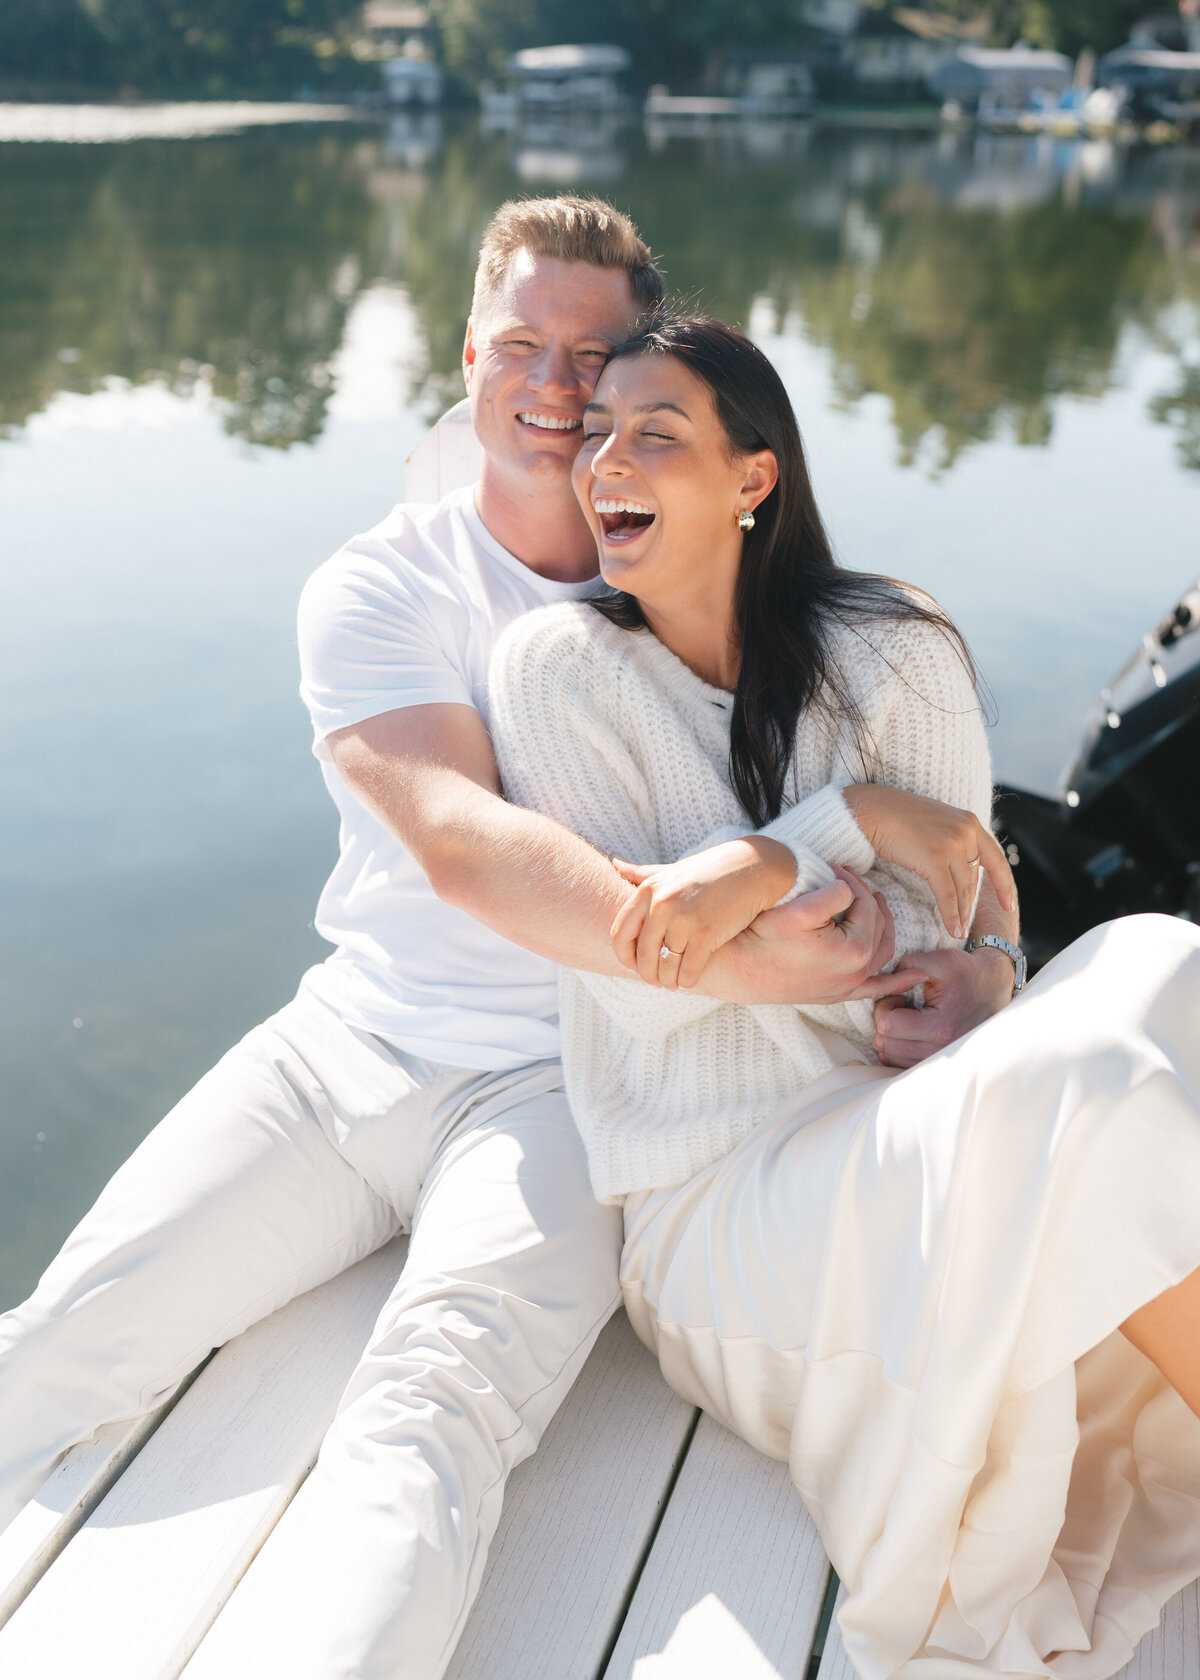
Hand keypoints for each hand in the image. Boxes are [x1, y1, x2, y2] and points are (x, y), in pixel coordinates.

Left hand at [610, 837, 797, 988]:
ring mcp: (684, 919)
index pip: (620, 933)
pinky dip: (687, 980)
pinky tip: (688, 980)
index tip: (633, 965)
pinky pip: (688, 970)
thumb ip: (642, 873)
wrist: (752, 867)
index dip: (624, 956)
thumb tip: (614, 862)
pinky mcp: (706, 934)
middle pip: (643, 955)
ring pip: (665, 967)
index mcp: (648, 890)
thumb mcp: (672, 870)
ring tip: (671, 983)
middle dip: (647, 974)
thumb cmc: (709, 871)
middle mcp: (662, 904)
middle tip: (655, 980)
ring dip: (667, 981)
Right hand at [720, 867, 929, 1005]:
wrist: (736, 969)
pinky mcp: (836, 994)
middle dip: (866, 898)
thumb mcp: (798, 909)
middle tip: (846, 880)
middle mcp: (857, 972)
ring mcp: (848, 986)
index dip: (852, 881)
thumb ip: (833, 894)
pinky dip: (898, 982)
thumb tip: (848, 889)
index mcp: (854, 950)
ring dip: (884, 926)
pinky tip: (917, 975)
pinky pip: (876, 988)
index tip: (834, 868)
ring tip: (877, 903)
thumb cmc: (762, 937)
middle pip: (878, 926)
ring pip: (883, 952)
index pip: (866, 904)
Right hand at [842, 784, 1014, 940]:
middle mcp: (967, 831)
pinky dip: (950, 915)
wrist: (872, 810)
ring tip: (959, 931)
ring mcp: (952, 844)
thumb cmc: (897, 818)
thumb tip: (962, 867)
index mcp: (970, 822)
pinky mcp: (935, 859)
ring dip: (961, 913)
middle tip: (967, 923)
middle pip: (975, 878)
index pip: (996, 859)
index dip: (1004, 885)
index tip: (1009, 905)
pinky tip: (952, 929)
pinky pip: (947, 895)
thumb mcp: (938, 824)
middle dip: (970, 904)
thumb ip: (954, 841)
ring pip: (963, 889)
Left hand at [873, 944, 1013, 1067]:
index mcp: (941, 1027)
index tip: (897, 996)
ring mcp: (938, 1061)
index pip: (888, 1026)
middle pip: (885, 1044)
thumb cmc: (965, 973)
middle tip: (901, 1005)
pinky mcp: (935, 1065)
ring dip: (890, 1035)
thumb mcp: (938, 960)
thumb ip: (905, 969)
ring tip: (907, 1017)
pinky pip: (898, 1064)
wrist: (992, 989)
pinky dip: (896, 1047)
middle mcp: (940, 1051)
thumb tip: (879, 985)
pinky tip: (910, 1030)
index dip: (884, 1007)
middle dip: (885, 1021)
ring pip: (888, 1056)